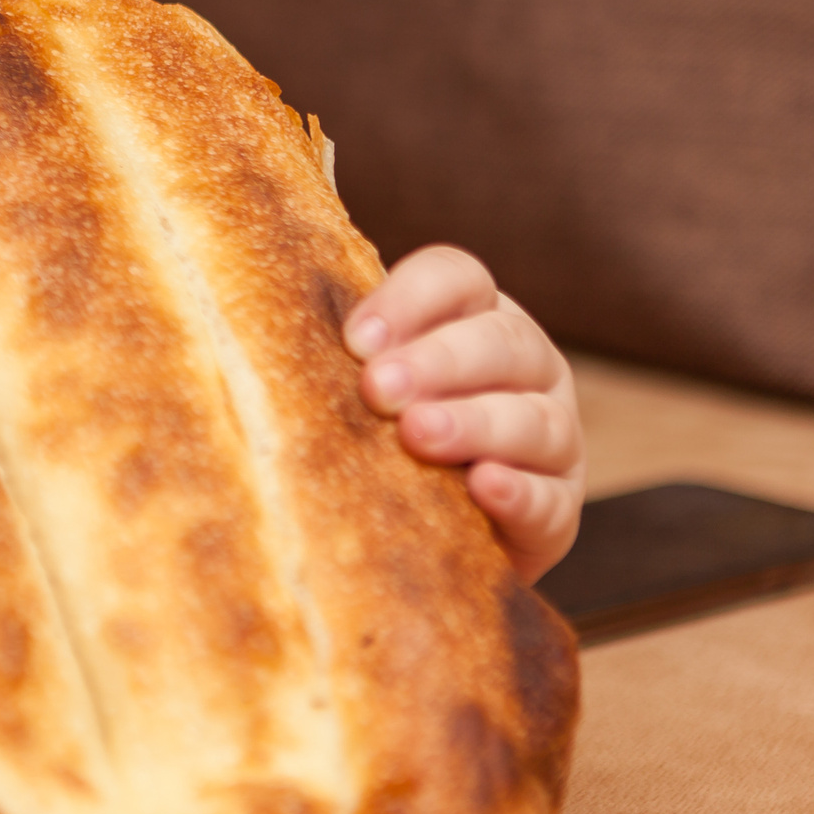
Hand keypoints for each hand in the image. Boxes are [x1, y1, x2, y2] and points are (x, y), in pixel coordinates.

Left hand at [344, 247, 584, 582]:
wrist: (427, 534)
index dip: (410, 300)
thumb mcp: (362, 386)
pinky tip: (484, 486)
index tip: (355, 340)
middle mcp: (527, 368)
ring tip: (418, 434)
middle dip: (438, 361)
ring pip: (532, 417)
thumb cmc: (379, 437)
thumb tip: (254, 330)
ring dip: (474, 422)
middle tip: (378, 388)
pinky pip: (550, 498)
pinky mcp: (559, 508)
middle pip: (500, 342)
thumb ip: (340, 356)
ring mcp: (553, 437)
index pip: (458, 280)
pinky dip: (519, 491)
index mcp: (475, 319)